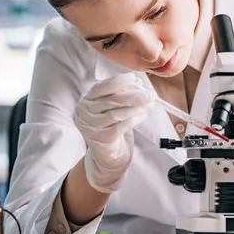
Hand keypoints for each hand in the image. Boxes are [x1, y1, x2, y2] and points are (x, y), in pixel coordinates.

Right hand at [74, 73, 152, 192]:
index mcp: (86, 101)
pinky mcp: (101, 139)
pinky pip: (121, 126)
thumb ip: (118, 95)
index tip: (134, 79)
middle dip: (133, 95)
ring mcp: (91, 127)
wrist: (106, 154)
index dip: (118, 81)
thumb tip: (135, 83)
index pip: (101, 87)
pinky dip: (134, 119)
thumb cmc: (109, 125)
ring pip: (116, 113)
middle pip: (111, 100)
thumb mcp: (109, 107)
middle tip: (149, 94)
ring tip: (149, 104)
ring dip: (136, 107)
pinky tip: (142, 116)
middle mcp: (85, 113)